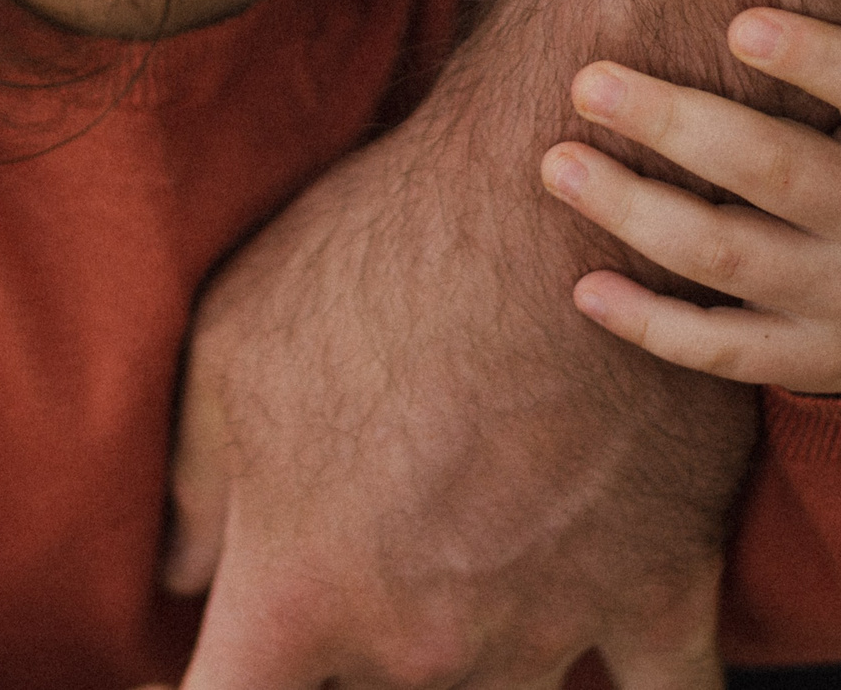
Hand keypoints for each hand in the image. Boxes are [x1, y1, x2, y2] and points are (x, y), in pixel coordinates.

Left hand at [165, 114, 751, 689]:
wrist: (567, 200)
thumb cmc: (379, 252)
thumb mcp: (232, 342)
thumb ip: (193, 483)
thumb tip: (177, 575)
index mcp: (301, 588)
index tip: (216, 668)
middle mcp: (419, 642)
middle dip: (350, 644)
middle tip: (374, 533)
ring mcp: (550, 630)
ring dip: (472, 656)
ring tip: (470, 554)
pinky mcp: (662, 595)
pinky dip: (642, 689)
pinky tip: (613, 658)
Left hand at [543, 9, 840, 395]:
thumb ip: (829, 48)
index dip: (818, 59)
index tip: (738, 24)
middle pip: (777, 172)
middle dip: (674, 125)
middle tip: (588, 81)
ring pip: (727, 258)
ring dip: (633, 211)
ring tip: (557, 164)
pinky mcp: (810, 361)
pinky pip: (719, 348)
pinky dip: (648, 321)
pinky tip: (584, 285)